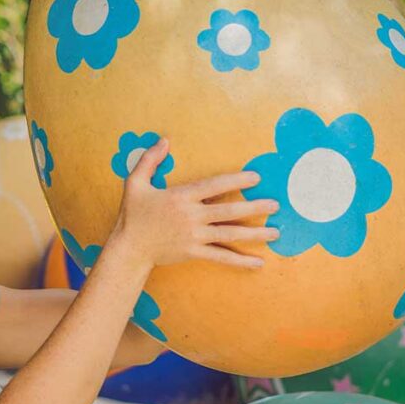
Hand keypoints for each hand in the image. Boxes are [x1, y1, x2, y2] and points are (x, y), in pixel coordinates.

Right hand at [108, 137, 278, 269]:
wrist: (128, 248)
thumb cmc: (133, 214)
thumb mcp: (134, 182)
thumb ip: (149, 160)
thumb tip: (164, 140)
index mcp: (181, 197)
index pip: (214, 186)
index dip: (236, 181)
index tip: (256, 177)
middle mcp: (191, 216)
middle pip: (228, 211)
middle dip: (254, 207)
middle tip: (275, 204)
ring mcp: (194, 236)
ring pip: (229, 234)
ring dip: (255, 233)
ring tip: (275, 232)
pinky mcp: (193, 253)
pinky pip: (220, 257)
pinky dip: (240, 261)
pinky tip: (258, 263)